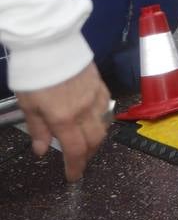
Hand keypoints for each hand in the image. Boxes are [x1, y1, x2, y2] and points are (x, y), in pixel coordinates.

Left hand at [15, 63, 109, 181]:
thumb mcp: (28, 104)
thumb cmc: (35, 73)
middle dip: (88, 156)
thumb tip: (42, 150)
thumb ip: (37, 129)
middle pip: (95, 141)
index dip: (76, 167)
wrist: (50, 43)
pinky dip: (102, 119)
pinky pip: (107, 108)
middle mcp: (84, 110)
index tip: (73, 177)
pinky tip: (93, 119)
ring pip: (104, 125)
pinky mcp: (101, 85)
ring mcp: (96, 96)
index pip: (76, 150)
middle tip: (78, 162)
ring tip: (85, 142)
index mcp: (64, 117)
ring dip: (96, 138)